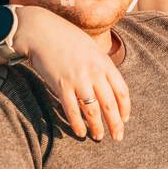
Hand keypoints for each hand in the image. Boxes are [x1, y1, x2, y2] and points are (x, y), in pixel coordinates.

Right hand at [10, 5, 130, 140]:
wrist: (42, 31)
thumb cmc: (67, 39)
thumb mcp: (91, 49)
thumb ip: (101, 67)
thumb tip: (108, 87)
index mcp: (104, 63)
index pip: (122, 91)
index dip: (125, 109)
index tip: (124, 120)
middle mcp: (94, 72)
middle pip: (110, 104)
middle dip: (115, 124)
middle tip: (117, 137)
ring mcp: (78, 79)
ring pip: (92, 110)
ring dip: (97, 127)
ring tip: (98, 137)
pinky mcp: (61, 85)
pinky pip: (72, 110)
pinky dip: (77, 124)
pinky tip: (80, 132)